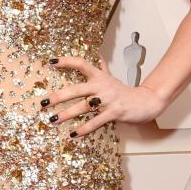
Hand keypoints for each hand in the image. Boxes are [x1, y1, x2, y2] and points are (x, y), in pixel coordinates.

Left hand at [42, 56, 165, 137]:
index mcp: (100, 76)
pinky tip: (74, 134)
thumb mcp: (112, 78)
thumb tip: (97, 55)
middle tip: (43, 102)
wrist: (146, 102)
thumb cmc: (125, 92)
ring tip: (52, 120)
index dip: (66, 61)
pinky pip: (96, 122)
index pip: (81, 64)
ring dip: (66, 114)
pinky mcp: (114, 112)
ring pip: (83, 107)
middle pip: (76, 89)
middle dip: (58, 96)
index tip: (51, 62)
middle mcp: (102, 86)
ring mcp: (108, 99)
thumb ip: (102, 68)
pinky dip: (84, 129)